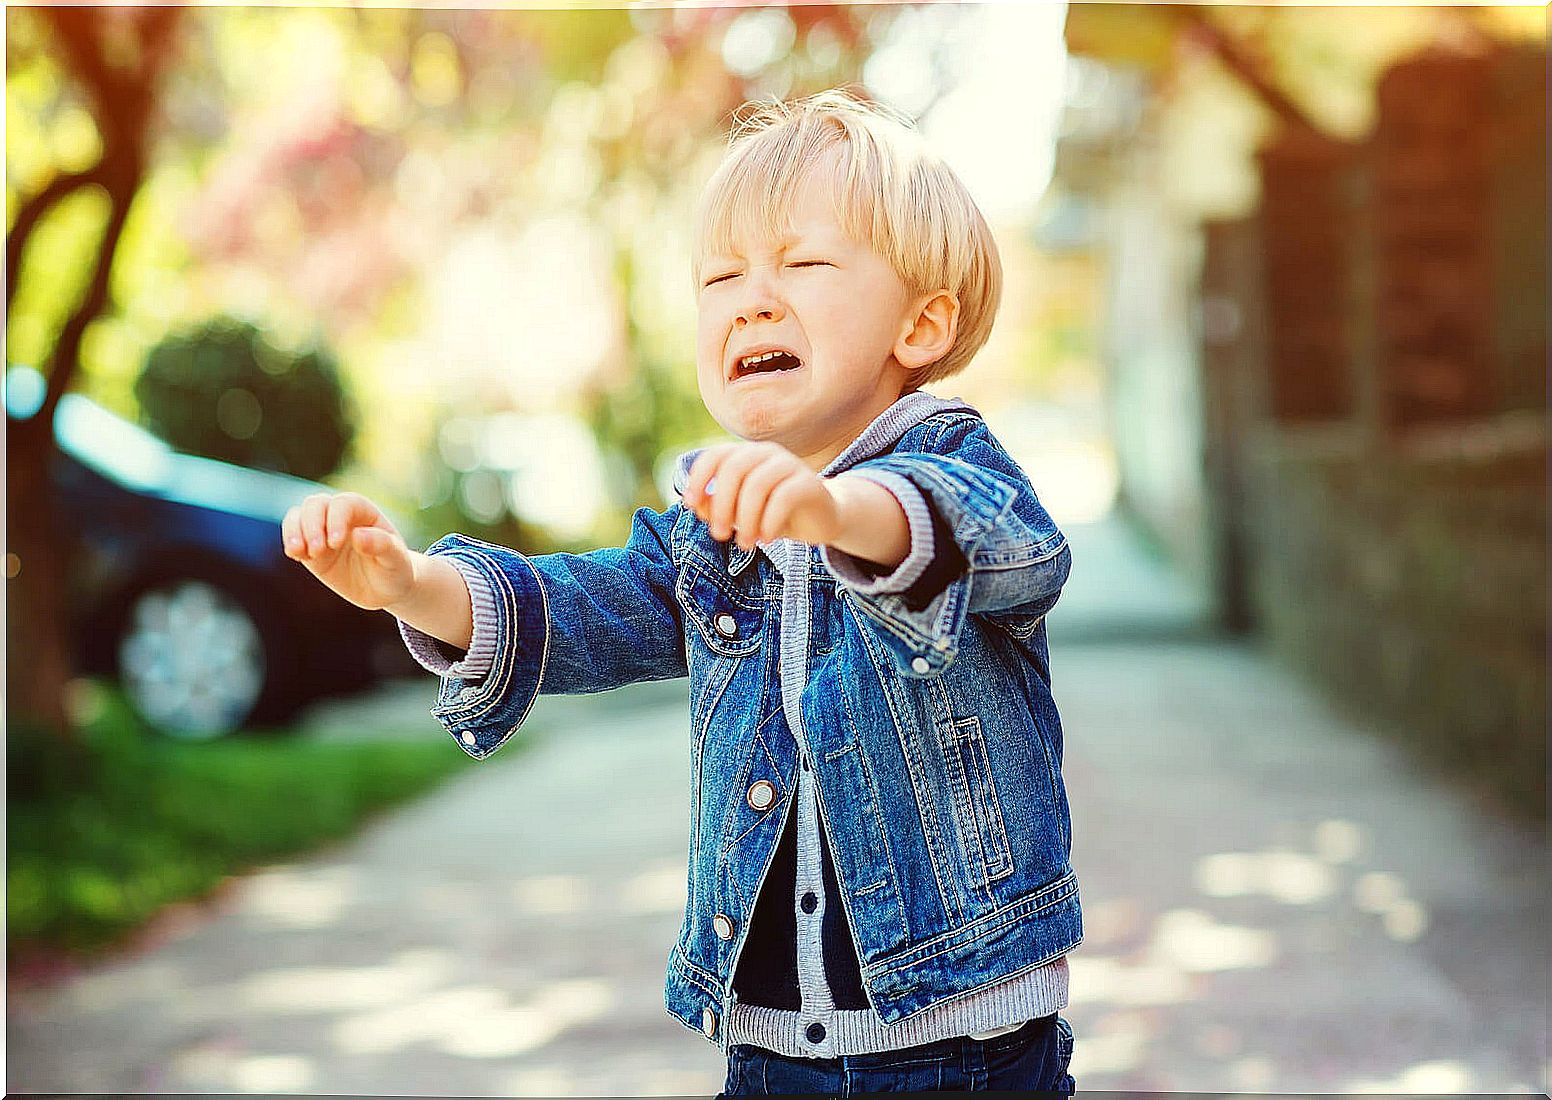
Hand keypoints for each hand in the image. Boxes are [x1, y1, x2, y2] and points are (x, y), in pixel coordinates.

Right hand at [282, 491, 415, 610]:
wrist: (384, 588)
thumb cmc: (394, 569)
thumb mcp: (396, 559)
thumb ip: (381, 545)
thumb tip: (357, 535)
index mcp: (364, 512)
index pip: (344, 504)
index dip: (336, 519)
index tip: (336, 543)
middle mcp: (340, 516)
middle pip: (316, 504)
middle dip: (312, 525)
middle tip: (318, 551)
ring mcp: (323, 530)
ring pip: (299, 516)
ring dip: (294, 531)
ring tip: (299, 552)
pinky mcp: (310, 547)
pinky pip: (292, 536)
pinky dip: (290, 543)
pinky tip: (296, 556)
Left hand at [683, 442, 841, 549]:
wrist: (819, 520)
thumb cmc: (772, 515)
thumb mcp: (740, 514)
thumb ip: (715, 507)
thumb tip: (696, 504)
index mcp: (746, 455)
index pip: (715, 455)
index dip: (698, 477)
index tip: (688, 503)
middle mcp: (766, 453)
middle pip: (734, 469)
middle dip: (722, 505)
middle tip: (720, 535)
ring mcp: (790, 464)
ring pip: (758, 485)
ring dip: (746, 519)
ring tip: (745, 544)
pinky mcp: (809, 483)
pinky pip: (783, 498)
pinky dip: (769, 521)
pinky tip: (766, 539)